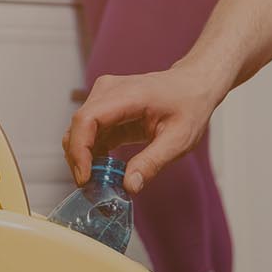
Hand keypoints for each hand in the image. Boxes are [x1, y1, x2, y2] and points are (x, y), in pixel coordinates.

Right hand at [65, 63, 229, 191]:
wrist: (193, 85)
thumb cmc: (189, 105)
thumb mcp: (179, 139)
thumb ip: (152, 162)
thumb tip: (129, 186)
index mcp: (128, 95)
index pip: (87, 119)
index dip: (79, 149)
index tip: (84, 177)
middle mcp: (109, 91)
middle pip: (77, 126)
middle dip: (78, 159)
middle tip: (91, 186)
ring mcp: (104, 98)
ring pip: (79, 131)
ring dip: (84, 158)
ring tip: (100, 180)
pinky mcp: (106, 109)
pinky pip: (89, 133)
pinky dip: (92, 153)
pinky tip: (105, 169)